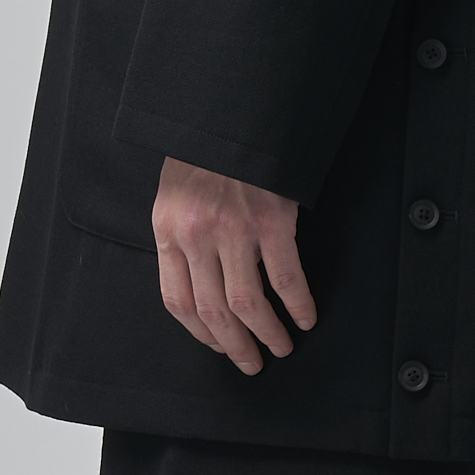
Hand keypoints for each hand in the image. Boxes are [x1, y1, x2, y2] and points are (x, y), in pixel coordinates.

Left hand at [151, 158, 317, 374]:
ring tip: (280, 347)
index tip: (218, 346)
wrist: (235, 111)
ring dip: (266, 333)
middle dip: (234, 346)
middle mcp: (197, 234)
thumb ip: (182, 233)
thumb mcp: (177, 191)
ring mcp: (235, 229)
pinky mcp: (272, 220)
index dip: (200, 333)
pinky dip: (297, 304)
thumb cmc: (207, 149)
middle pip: (214, 311)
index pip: (177, 300)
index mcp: (168, 229)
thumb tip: (199, 281)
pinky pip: (286, 277)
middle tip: (252, 363)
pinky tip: (305, 317)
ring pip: (248, 303)